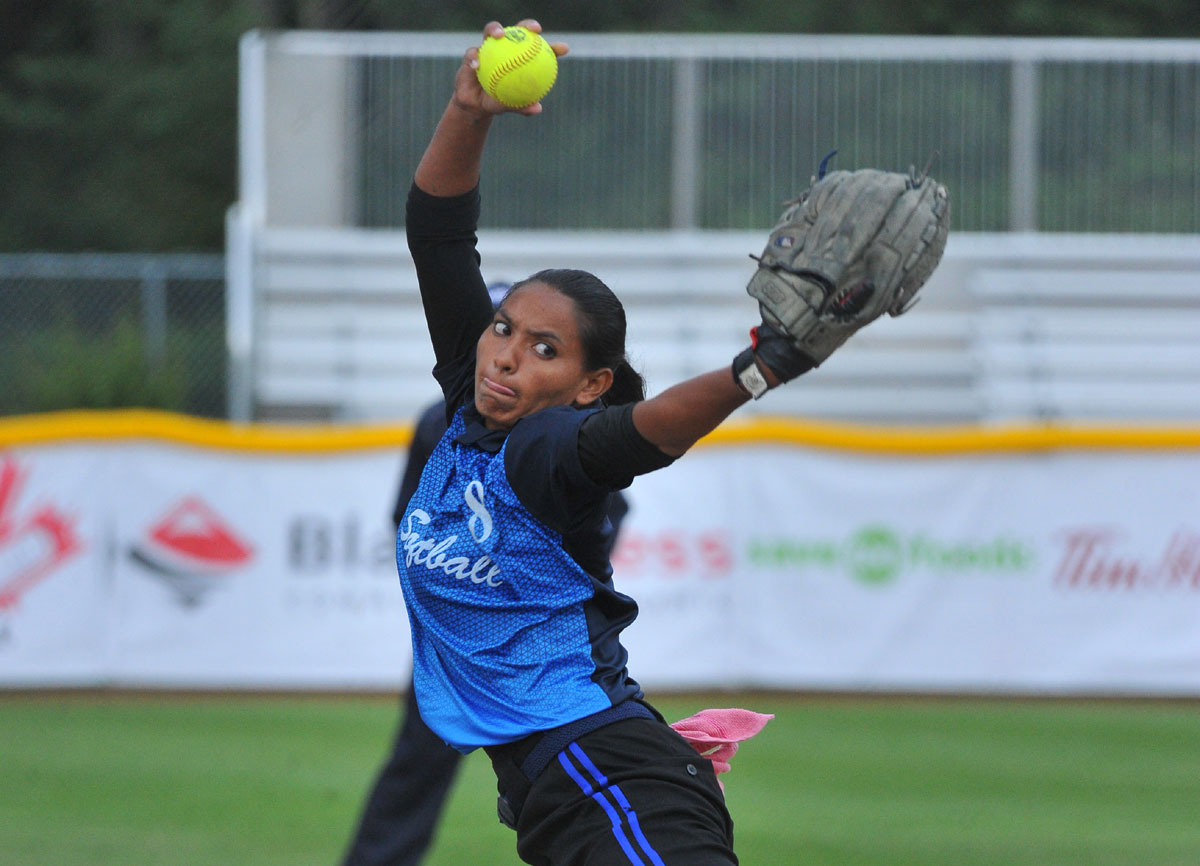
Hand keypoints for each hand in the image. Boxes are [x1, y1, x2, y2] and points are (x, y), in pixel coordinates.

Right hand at [452, 20, 568, 118]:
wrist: (476, 105)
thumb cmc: (497, 102)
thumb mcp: (511, 106)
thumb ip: (523, 106)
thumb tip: (537, 108)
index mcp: (518, 58)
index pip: (537, 50)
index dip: (551, 47)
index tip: (563, 49)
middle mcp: (504, 49)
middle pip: (517, 31)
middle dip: (527, 25)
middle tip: (535, 29)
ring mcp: (488, 49)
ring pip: (491, 32)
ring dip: (495, 30)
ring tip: (499, 35)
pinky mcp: (471, 55)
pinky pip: (472, 54)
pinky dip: (474, 58)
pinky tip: (476, 64)